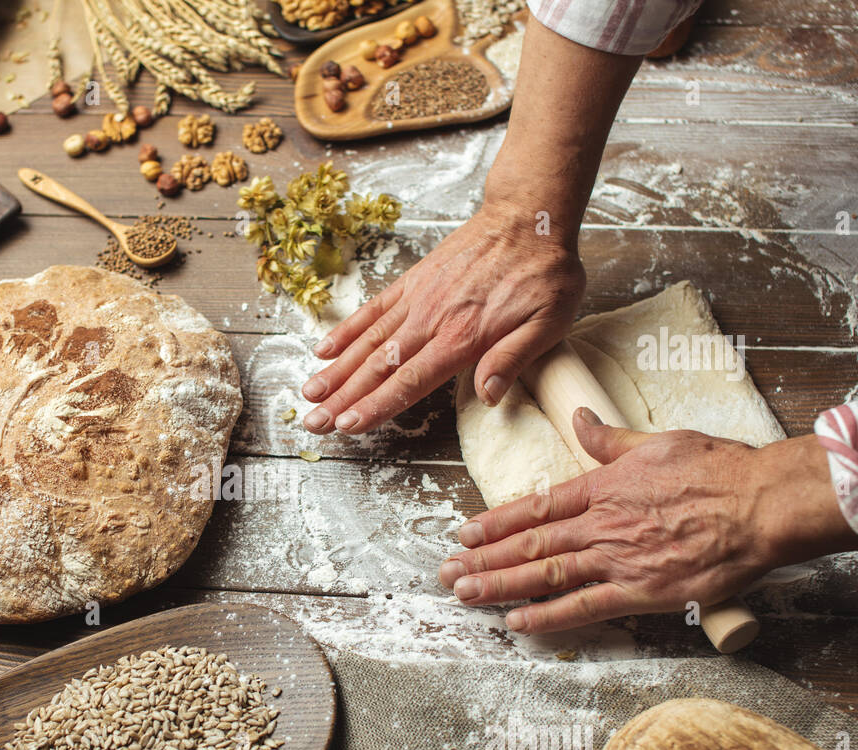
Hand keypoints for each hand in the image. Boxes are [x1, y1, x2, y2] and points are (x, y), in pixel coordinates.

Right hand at [300, 199, 584, 434]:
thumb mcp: (549, 321)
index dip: (376, 406)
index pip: (409, 381)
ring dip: (335, 371)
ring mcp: (417, 300)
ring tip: (308, 393)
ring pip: (367, 342)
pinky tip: (324, 350)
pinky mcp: (412, 281)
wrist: (529, 215)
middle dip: (343, 399)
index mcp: (462, 338)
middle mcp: (431, 321)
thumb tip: (488, 396)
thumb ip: (514, 358)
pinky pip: (373, 310)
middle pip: (377, 368)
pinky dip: (346, 331)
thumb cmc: (544, 272)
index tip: (348, 425)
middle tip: (314, 422)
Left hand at [437, 411, 857, 634]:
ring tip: (464, 594)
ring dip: (500, 585)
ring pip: (545, 574)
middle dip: (482, 559)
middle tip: (446, 572)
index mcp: (602, 487)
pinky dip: (548, 616)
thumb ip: (611, 439)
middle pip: (528, 544)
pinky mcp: (642, 591)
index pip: (534, 507)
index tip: (463, 533)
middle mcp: (600, 524)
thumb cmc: (719, 469)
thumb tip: (581, 420)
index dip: (494, 523)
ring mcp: (618, 559)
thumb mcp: (657, 440)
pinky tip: (516, 622)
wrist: (762, 503)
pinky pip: (585, 607)